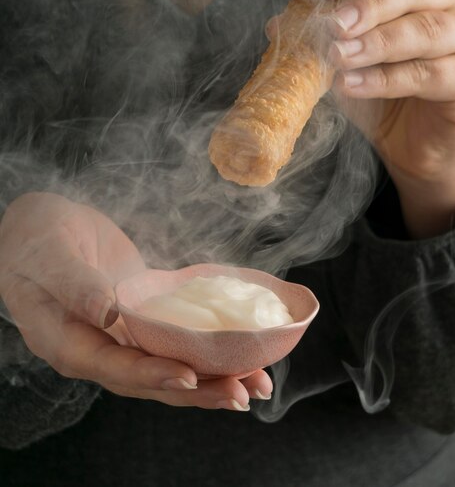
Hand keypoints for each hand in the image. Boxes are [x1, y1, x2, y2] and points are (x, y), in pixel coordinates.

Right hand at [0, 192, 271, 410]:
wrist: (42, 226)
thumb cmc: (35, 238)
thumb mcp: (48, 256)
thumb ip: (74, 285)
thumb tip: (109, 313)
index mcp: (69, 343)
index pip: (114, 368)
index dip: (153, 375)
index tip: (191, 376)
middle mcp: (98, 348)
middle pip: (151, 377)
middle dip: (198, 388)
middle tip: (242, 392)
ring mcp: (122, 334)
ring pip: (168, 361)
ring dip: (211, 374)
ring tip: (255, 383)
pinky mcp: (141, 316)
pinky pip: (174, 336)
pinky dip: (205, 344)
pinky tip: (239, 346)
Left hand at [310, 0, 454, 236]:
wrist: (418, 147)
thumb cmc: (382, 96)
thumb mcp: (344, 62)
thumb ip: (320, 40)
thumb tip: (278, 26)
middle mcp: (450, 1)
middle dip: (367, 3)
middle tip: (332, 24)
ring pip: (426, 28)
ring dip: (377, 41)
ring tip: (339, 56)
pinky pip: (431, 74)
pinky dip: (388, 79)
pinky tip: (354, 84)